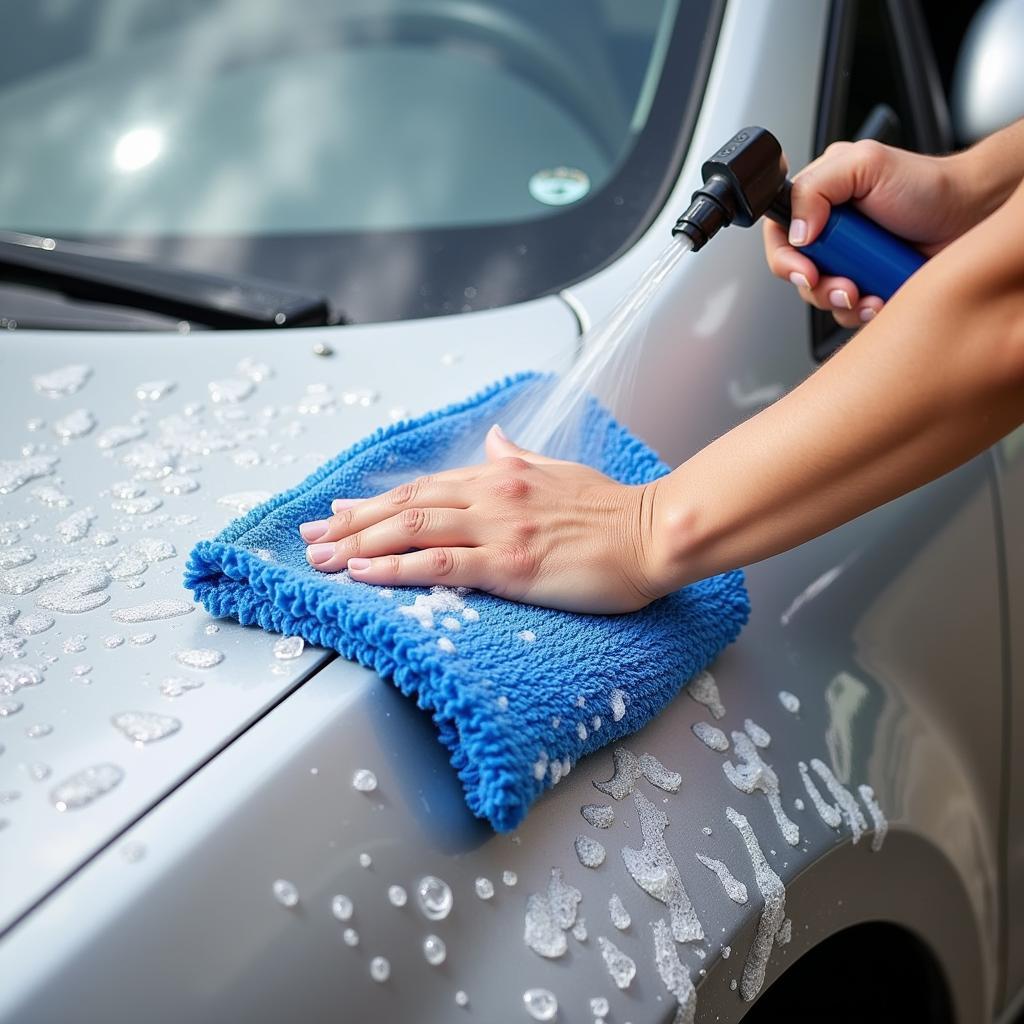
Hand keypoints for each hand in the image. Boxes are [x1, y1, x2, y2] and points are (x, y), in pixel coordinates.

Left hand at [298, 425, 668, 612]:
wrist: (653, 532)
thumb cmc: (612, 509)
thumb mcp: (560, 471)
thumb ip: (520, 458)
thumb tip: (497, 440)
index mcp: (501, 474)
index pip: (423, 487)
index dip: (375, 501)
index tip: (339, 512)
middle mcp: (491, 494)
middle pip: (404, 505)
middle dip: (350, 522)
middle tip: (309, 537)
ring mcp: (498, 527)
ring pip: (410, 529)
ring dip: (357, 544)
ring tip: (318, 559)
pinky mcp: (510, 563)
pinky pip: (440, 564)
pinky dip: (394, 567)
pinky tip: (363, 573)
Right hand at [763, 139, 980, 326]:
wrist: (970, 214)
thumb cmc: (926, 184)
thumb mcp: (865, 164)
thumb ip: (816, 189)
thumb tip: (795, 232)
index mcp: (818, 200)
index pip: (778, 235)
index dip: (785, 260)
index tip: (806, 271)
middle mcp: (828, 232)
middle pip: (797, 274)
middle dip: (818, 287)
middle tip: (846, 284)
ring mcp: (847, 262)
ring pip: (820, 297)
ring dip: (842, 302)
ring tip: (868, 293)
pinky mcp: (866, 285)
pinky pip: (847, 312)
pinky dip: (862, 312)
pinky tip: (880, 299)